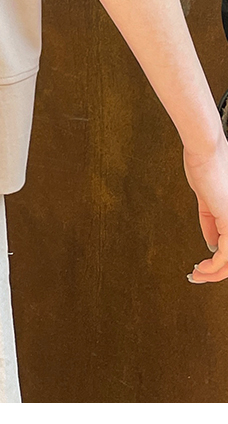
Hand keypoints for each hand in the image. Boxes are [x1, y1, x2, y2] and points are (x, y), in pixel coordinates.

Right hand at [185, 121, 227, 280]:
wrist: (204, 148)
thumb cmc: (205, 164)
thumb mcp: (208, 200)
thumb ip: (211, 222)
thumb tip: (212, 245)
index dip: (221, 260)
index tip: (205, 266)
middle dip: (217, 271)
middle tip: (201, 275)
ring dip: (214, 273)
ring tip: (199, 274)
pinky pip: (226, 255)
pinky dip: (213, 267)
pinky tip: (202, 268)